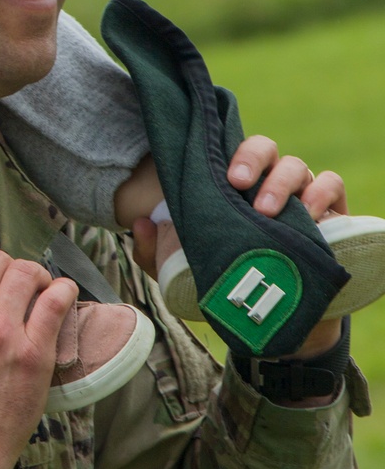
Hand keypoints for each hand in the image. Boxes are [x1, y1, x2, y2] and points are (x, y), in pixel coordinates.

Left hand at [130, 135, 345, 363]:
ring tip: (265, 211)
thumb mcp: (184, 274)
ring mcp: (300, 194)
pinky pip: (331, 185)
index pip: (227, 151)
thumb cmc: (229, 283)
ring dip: (280, 183)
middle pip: (264, 147)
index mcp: (232, 188)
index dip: (223, 151)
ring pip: (296, 166)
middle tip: (237, 183)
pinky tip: (309, 215)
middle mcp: (266, 183)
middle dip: (250, 158)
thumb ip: (155, 252)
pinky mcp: (331, 210)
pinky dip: (321, 194)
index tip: (217, 173)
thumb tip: (138, 223)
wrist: (277, 320)